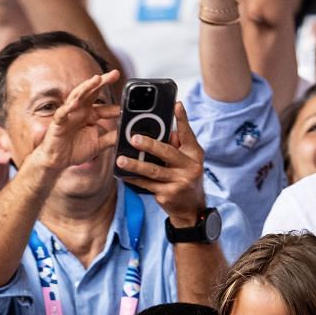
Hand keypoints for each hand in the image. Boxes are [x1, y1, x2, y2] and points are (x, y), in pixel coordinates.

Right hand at [27, 70, 120, 175]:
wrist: (58, 161)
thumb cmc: (75, 150)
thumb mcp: (98, 144)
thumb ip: (112, 138)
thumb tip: (127, 133)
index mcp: (90, 115)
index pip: (105, 107)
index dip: (116, 105)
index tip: (129, 102)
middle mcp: (80, 111)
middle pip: (92, 92)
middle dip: (102, 82)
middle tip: (115, 74)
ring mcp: (69, 114)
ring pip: (77, 96)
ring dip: (86, 87)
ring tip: (96, 79)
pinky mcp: (58, 122)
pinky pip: (62, 113)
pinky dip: (68, 108)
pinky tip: (75, 102)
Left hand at [118, 105, 209, 225]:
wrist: (191, 208)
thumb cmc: (186, 177)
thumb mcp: (188, 159)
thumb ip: (178, 143)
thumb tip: (165, 127)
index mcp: (194, 155)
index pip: (188, 134)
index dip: (182, 120)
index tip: (176, 105)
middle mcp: (189, 168)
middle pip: (167, 153)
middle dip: (150, 145)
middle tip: (134, 138)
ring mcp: (178, 183)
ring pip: (153, 171)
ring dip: (135, 165)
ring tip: (120, 160)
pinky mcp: (166, 195)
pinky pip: (146, 184)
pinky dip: (133, 178)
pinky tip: (122, 173)